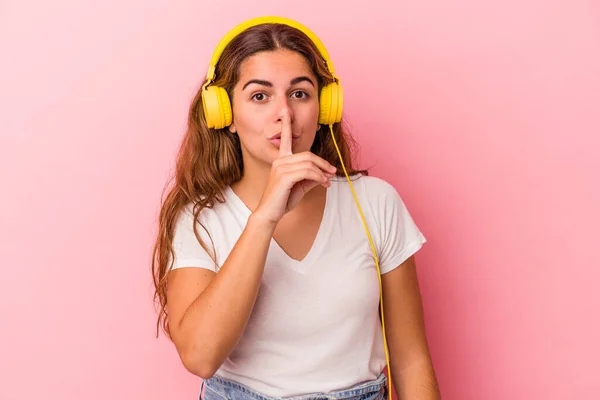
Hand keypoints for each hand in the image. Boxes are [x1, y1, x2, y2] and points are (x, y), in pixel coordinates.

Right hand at [253, 109, 335, 224]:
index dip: (285, 124)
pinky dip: (319, 177)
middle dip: (323, 163)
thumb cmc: (282, 201)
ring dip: (323, 172)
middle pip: (308, 155)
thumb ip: (310, 178)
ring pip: (309, 163)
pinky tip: (323, 183)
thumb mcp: (299, 187)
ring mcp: (281, 168)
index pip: (284, 138)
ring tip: (328, 181)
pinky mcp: (284, 176)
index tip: (285, 110)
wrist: (269, 214)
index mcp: (281, 160)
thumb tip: (324, 176)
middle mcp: (280, 161)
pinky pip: (308, 172)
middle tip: (333, 172)